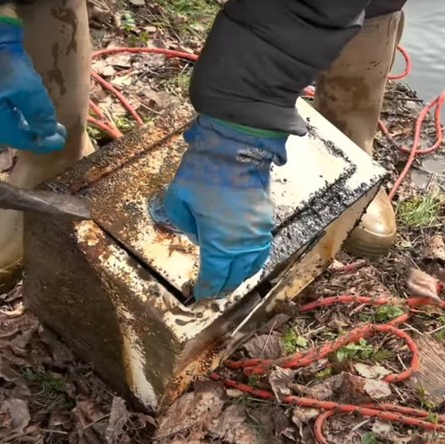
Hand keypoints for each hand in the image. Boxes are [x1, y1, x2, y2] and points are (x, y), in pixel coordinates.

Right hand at [0, 13, 65, 152]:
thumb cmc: (2, 63)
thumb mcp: (27, 89)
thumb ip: (39, 114)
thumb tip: (49, 133)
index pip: (21, 140)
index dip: (43, 143)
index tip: (61, 139)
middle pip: (12, 135)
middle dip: (35, 136)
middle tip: (56, 133)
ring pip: (7, 125)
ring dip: (27, 126)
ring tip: (46, 124)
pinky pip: (2, 115)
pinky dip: (18, 117)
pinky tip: (28, 113)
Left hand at [149, 115, 287, 300]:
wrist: (236, 148)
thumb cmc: (203, 172)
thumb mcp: (178, 199)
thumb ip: (182, 223)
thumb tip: (195, 234)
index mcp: (218, 243)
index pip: (214, 277)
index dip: (206, 289)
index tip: (199, 294)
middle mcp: (241, 244)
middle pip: (234, 276)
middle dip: (222, 287)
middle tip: (213, 292)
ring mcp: (258, 233)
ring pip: (251, 266)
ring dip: (239, 276)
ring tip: (229, 280)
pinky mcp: (266, 221)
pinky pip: (261, 251)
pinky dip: (252, 262)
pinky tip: (245, 262)